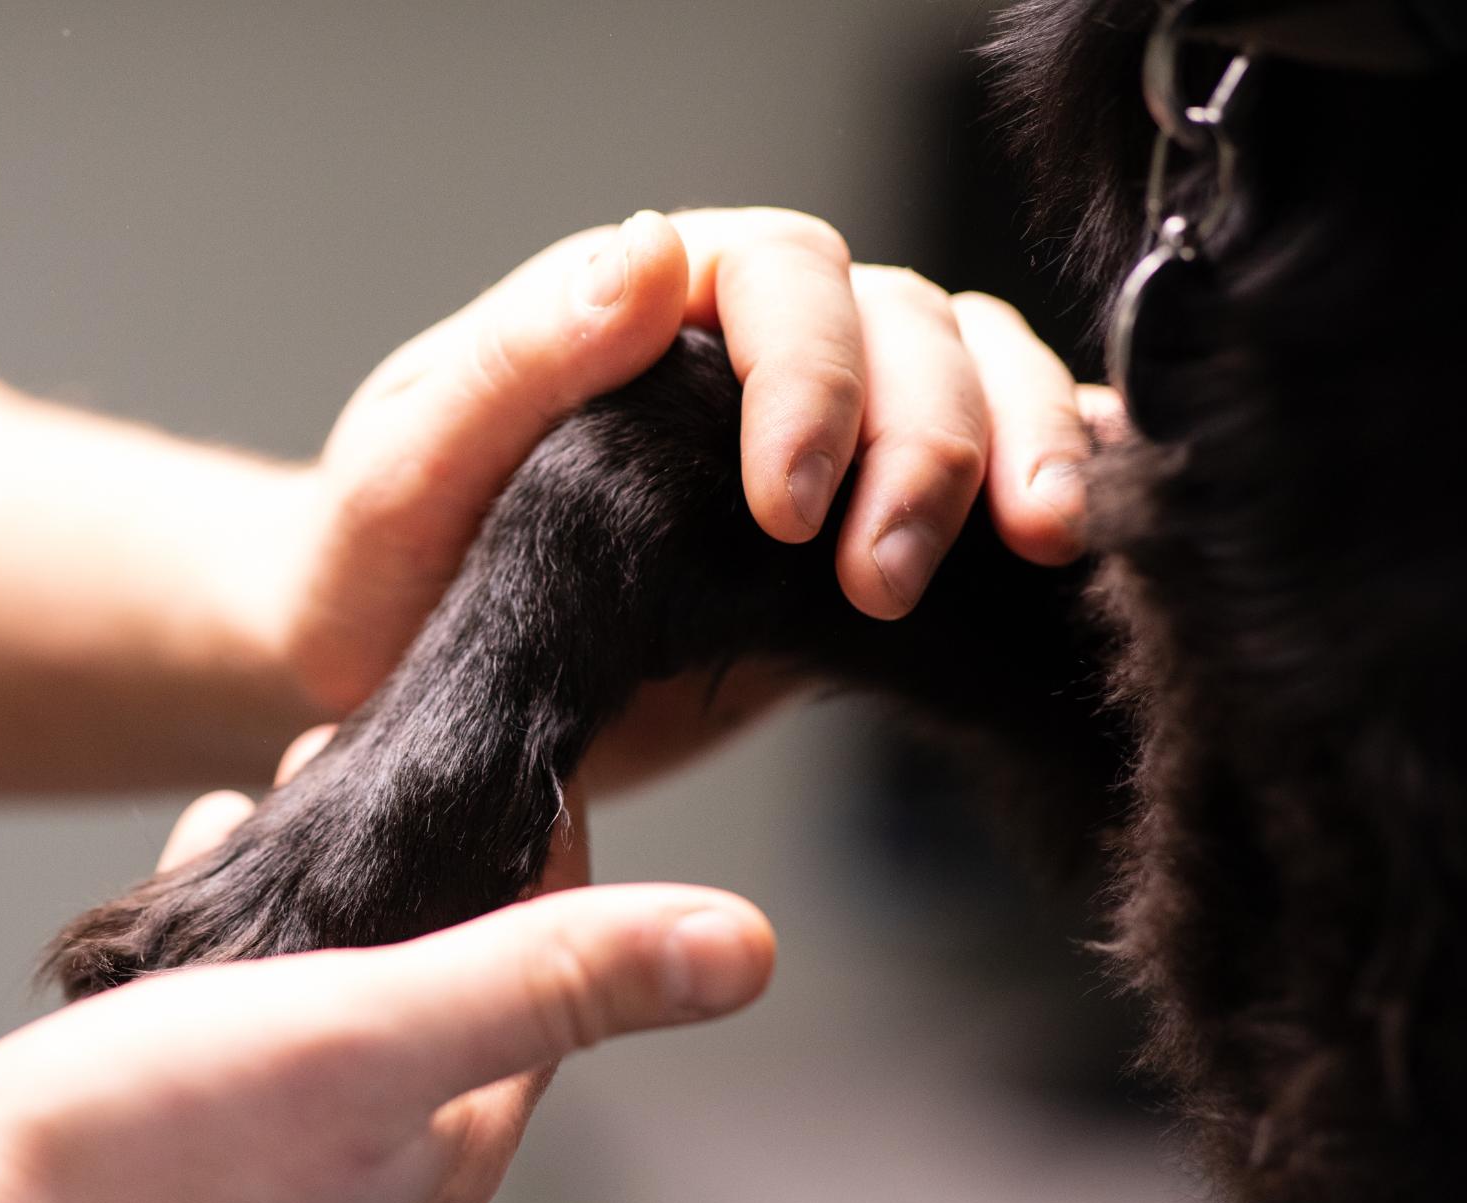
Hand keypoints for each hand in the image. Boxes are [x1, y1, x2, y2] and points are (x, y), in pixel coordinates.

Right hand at [0, 739, 764, 1202]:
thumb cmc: (136, 1165)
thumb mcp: (371, 1033)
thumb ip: (551, 979)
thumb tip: (746, 946)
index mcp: (447, 1150)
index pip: (553, 984)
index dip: (550, 857)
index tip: (528, 752)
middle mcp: (372, 1175)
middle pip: (445, 986)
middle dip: (427, 867)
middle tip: (380, 755)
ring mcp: (268, 1173)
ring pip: (336, 1002)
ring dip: (328, 899)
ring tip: (286, 796)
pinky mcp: (172, 1154)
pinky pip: (242, 1028)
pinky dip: (238, 943)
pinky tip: (193, 883)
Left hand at [279, 209, 1097, 776]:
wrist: (402, 687)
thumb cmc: (381, 569)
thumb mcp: (408, 466)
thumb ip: (519, 361)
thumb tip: (647, 251)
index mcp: (641, 306)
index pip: (782, 277)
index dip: (811, 379)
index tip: (784, 511)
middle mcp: (740, 353)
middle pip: (901, 326)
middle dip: (925, 441)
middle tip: (886, 576)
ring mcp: (810, 439)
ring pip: (967, 379)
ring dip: (1015, 451)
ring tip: (1035, 549)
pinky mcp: (843, 541)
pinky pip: (973, 478)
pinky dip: (1045, 476)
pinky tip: (1085, 533)